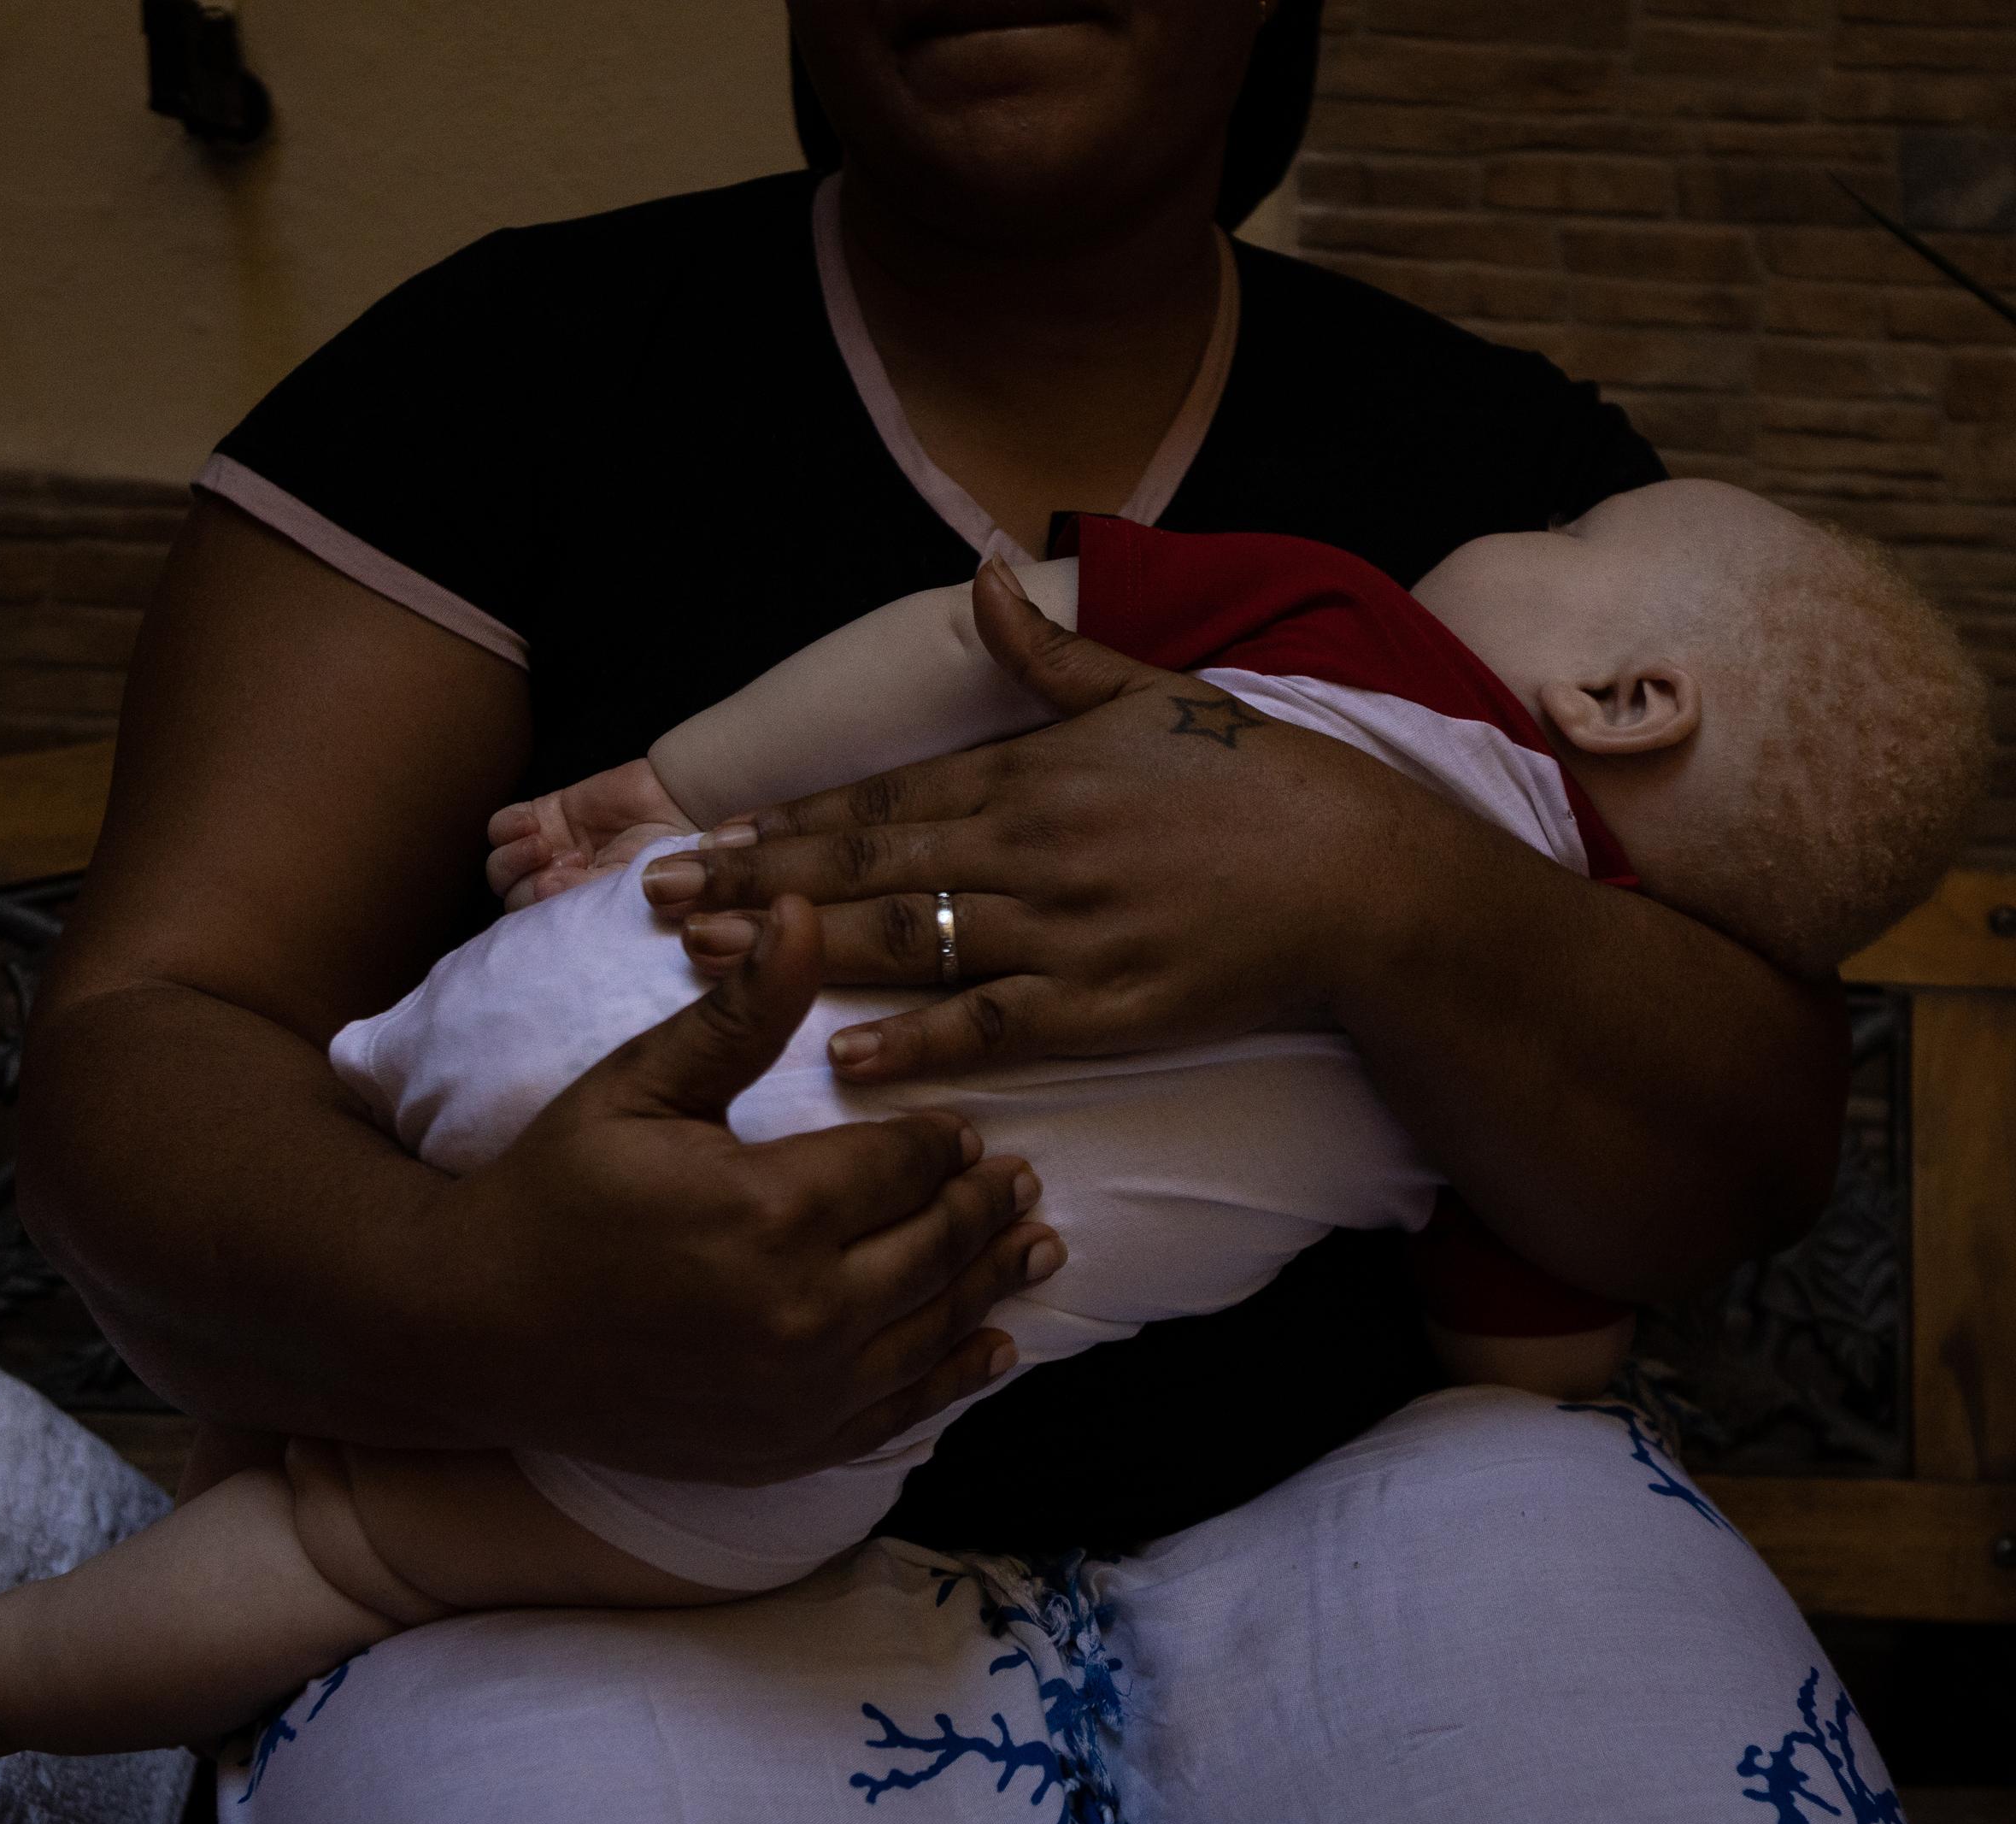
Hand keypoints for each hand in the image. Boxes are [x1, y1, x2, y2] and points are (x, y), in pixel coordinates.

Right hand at [429, 896, 1065, 1480]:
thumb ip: (740, 1013)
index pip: (900, 1163)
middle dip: (982, 1205)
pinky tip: (992, 1348)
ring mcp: (802, 1392)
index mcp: (772, 1209)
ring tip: (1036, 1244)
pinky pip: (900, 1409)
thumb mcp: (639, 1087)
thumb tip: (804, 909)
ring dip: (992, 1282)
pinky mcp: (788, 1445)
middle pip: (934, 1245)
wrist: (472, 1329)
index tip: (966, 1128)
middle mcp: (804, 1310)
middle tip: (1021, 1179)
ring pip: (934, 1326)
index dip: (941, 1141)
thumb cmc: (552, 1193)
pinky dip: (956, 1374)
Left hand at [487, 758, 692, 908]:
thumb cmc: (670, 859)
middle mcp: (562, 887)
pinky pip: (500, 828)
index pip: (538, 929)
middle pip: (515, 899)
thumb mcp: (631, 893)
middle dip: (528, 887)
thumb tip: (543, 889)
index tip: (562, 898)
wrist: (681, 805)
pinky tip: (532, 825)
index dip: (539, 918)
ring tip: (546, 846)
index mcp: (582, 915)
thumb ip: (587, 897)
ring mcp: (549, 851)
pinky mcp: (543, 815)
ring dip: (514, 860)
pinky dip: (508, 829)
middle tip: (569, 867)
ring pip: (500, 867)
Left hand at [641, 560, 1439, 1080]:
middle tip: (654, 903)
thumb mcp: (1151, 691)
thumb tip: (981, 576)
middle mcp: (1031, 849)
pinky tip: (844, 1055)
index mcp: (1031, 774)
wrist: (1361, 876)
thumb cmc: (1258, 783)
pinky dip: (917, 1039)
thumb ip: (1048, 652)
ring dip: (799, 951)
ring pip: (908, 941)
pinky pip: (992, 1025)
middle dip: (752, 885)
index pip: (879, 801)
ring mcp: (1064, 932)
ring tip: (707, 964)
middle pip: (865, 869)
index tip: (702, 837)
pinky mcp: (1106, 1005)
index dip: (783, 824)